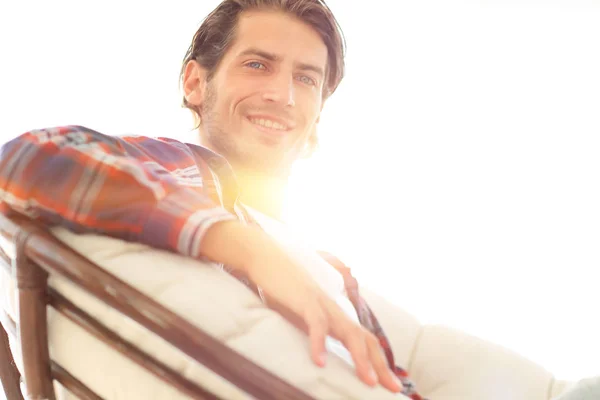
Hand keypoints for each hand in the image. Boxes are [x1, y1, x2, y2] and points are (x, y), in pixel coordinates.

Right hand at [245, 243, 403, 393]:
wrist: (265, 257)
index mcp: (334, 314)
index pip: (363, 338)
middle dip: (380, 365)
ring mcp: (321, 303)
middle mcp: (334, 309)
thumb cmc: (280, 287)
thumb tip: (316, 355)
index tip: (388, 383)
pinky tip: (320, 362)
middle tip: (393, 388)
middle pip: (364, 338)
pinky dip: (319, 343)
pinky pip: (317, 324)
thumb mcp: (298, 314)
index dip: (378, 360)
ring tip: (368, 381)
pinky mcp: (305, 300)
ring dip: (360, 358)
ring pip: (349, 332)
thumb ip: (310, 329)